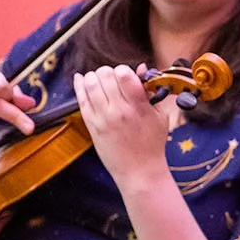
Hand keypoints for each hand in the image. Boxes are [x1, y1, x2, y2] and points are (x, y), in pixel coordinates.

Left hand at [73, 65, 169, 189]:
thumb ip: (150, 92)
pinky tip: (81, 79)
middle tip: (112, 78)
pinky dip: (79, 86)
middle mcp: (119, 111)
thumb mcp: (159, 116)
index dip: (124, 70)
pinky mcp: (92, 125)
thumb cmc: (152, 144)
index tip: (126, 75)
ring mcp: (103, 118)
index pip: (124, 75)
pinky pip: (81, 99)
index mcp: (139, 108)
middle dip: (108, 72)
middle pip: (105, 76)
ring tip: (99, 80)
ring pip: (90, 84)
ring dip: (94, 77)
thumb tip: (142, 69)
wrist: (139, 171)